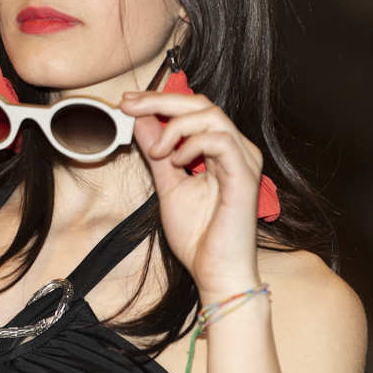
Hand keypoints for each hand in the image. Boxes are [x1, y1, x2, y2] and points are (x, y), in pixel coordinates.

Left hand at [119, 90, 263, 298]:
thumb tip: (139, 121)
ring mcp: (243, 160)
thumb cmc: (198, 236)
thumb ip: (156, 153)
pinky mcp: (245, 176)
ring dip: (174, 127)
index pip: (193, 109)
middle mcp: (236, 150)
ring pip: (211, 115)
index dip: (159, 100)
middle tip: (129, 106)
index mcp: (221, 150)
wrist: (215, 273)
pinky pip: (220, 140)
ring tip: (157, 153)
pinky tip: (176, 162)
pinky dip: (192, 144)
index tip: (127, 102)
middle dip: (160, 101)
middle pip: (201, 104)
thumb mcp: (168, 184)